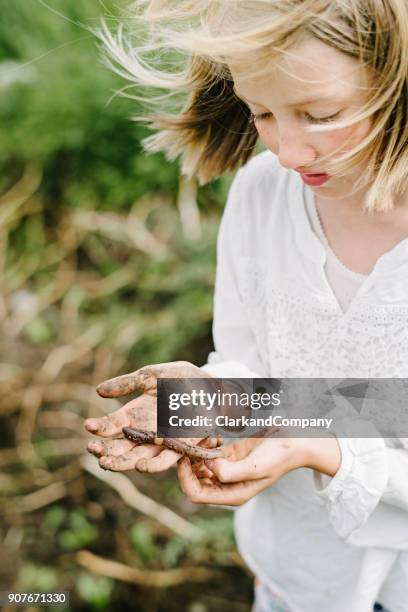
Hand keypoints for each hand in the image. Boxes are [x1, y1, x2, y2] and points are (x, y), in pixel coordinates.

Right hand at [84, 361, 214, 472]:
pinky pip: (165, 460)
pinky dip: (153, 465)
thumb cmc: (180, 378)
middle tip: (92, 450)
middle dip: (104, 450)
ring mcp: (161, 441)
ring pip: (137, 458)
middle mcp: (144, 432)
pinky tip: (140, 466)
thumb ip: (126, 384)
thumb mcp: (150, 376)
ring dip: (121, 463)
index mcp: (133, 414)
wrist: (210, 384)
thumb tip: (98, 391)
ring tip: (106, 463)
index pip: (111, 425)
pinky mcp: (180, 446)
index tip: (88, 426)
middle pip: (119, 447)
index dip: (99, 427)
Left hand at [178, 432, 340, 505]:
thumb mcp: (255, 467)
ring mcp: (228, 470)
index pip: (197, 494)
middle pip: (195, 480)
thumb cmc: (278, 457)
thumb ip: (230, 472)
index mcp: (232, 494)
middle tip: (193, 445)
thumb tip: (209, 468)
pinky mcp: (230, 456)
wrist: (294, 441)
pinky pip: (209, 454)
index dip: (185, 479)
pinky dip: (207, 445)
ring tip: (208, 439)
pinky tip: (216, 437)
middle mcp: (228, 485)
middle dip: (189, 464)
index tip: (184, 458)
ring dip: (198, 452)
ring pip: (200, 466)